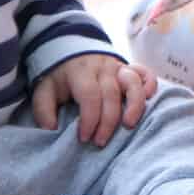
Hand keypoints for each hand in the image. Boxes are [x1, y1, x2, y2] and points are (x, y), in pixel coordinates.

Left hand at [32, 54, 158, 144]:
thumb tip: (51, 131)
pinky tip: (149, 100)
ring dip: (134, 105)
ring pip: (133, 83)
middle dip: (107, 122)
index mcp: (80, 72)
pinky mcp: (130, 67)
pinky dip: (150, 85)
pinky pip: (146, 73)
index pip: (90, 96)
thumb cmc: (59, 78)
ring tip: (129, 125)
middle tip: (100, 142)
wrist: (70, 52)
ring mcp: (118, 66)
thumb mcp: (43, 91)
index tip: (83, 138)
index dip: (89, 119)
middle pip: (111, 95)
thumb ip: (43, 110)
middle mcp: (102, 67)